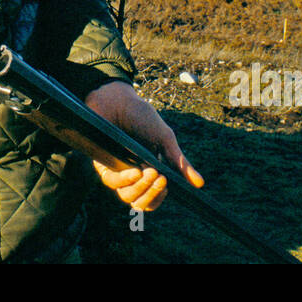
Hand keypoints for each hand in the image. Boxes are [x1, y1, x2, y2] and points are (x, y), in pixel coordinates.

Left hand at [83, 80, 204, 210]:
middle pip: (141, 202)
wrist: (118, 99)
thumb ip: (179, 162)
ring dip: (141, 188)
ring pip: (127, 196)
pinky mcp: (102, 164)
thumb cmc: (142, 117)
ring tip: (150, 172)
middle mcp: (134, 175)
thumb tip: (199, 184)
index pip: (155, 197)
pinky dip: (125, 180)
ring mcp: (118, 171)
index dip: (160, 197)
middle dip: (153, 194)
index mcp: (150, 171)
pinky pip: (112, 182)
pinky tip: (135, 171)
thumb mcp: (164, 138)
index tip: (168, 186)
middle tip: (161, 178)